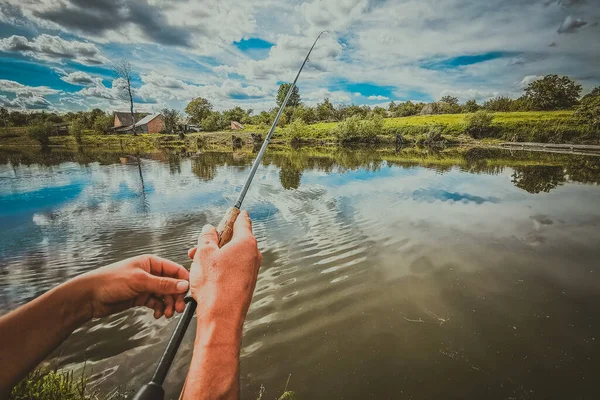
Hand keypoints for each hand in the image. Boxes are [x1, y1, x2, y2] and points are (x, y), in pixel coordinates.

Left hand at [75, 255, 189, 319]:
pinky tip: (157, 314)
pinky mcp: (140, 297)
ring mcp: (146, 285)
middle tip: (177, 309)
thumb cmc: (111, 281)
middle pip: (172, 284)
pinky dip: (159, 309)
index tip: (188, 294)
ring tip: (166, 314)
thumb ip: (163, 284)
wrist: (89, 296)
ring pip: (165, 295)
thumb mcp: (140, 281)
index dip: (184, 282)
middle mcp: (151, 273)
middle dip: (176, 297)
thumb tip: (184, 285)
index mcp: (152, 262)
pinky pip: (156, 303)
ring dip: (168, 305)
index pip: (175, 270)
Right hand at [187, 211, 261, 330]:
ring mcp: (251, 270)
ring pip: (232, 255)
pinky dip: (221, 267)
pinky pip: (234, 268)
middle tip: (200, 246)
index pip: (243, 221)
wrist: (221, 316)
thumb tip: (209, 230)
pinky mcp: (247, 283)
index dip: (235, 215)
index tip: (235, 211)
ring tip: (197, 263)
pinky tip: (207, 275)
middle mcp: (253, 255)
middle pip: (235, 239)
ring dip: (216, 255)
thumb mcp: (204, 254)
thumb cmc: (214, 285)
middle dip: (216, 241)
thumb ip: (206, 238)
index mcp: (246, 243)